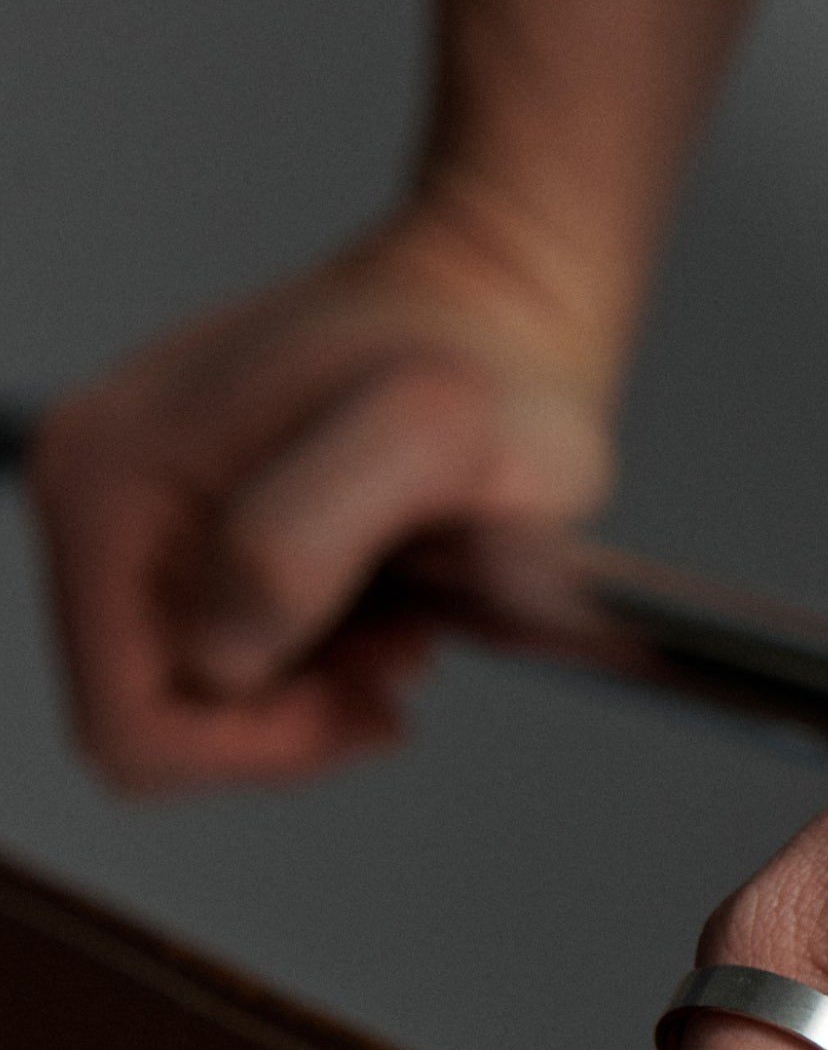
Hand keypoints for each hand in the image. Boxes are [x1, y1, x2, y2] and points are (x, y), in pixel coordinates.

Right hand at [29, 207, 614, 789]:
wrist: (505, 302)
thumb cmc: (485, 366)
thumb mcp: (425, 437)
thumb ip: (304, 540)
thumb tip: (220, 652)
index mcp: (108, 489)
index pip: (130, 723)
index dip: (260, 747)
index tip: (380, 696)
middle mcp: (98, 501)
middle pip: (160, 720)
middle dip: (292, 716)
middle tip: (403, 650)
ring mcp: (146, 516)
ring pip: (207, 699)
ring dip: (318, 689)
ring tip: (410, 615)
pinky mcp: (202, 530)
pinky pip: (241, 657)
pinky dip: (325, 658)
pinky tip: (394, 600)